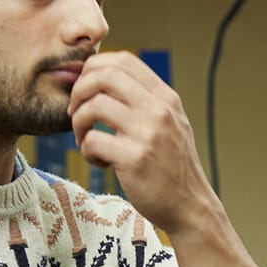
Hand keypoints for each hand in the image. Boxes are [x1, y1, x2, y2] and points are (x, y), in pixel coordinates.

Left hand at [68, 51, 220, 238]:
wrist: (190, 206)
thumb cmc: (172, 167)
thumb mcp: (170, 124)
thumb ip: (146, 101)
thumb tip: (104, 78)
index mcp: (166, 98)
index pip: (123, 60)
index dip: (95, 67)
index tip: (86, 89)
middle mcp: (159, 110)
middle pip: (104, 75)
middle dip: (79, 90)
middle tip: (76, 112)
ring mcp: (148, 134)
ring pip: (93, 105)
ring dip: (79, 122)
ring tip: (85, 139)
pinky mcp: (134, 159)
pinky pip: (92, 141)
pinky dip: (87, 151)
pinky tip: (100, 161)